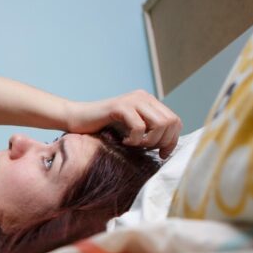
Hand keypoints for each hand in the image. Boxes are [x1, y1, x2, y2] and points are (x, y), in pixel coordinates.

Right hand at [68, 90, 182, 158]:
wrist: (77, 119)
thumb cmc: (102, 129)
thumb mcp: (131, 130)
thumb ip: (149, 132)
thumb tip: (168, 149)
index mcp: (149, 101)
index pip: (175, 121)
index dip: (172, 140)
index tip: (161, 154)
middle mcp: (144, 97)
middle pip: (170, 122)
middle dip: (161, 142)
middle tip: (144, 149)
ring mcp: (132, 100)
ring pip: (159, 124)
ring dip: (149, 141)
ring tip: (134, 145)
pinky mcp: (120, 106)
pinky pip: (139, 127)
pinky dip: (134, 140)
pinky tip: (123, 141)